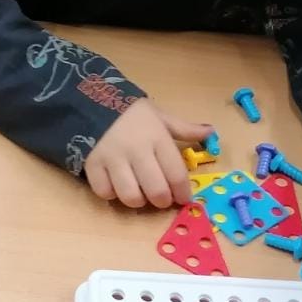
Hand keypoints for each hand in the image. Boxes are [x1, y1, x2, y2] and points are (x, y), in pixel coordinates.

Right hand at [84, 100, 212, 208]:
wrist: (90, 100)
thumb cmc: (131, 112)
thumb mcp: (160, 116)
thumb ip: (185, 129)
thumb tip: (211, 131)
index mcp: (157, 138)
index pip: (176, 174)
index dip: (183, 192)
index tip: (183, 198)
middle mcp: (136, 150)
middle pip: (156, 191)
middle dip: (163, 201)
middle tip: (162, 198)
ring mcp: (112, 159)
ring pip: (130, 196)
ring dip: (138, 201)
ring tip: (139, 194)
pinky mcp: (92, 165)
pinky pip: (104, 192)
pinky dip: (112, 195)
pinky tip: (115, 187)